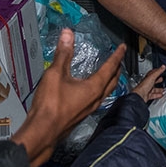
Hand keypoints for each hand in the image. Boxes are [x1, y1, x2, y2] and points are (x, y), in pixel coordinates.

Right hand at [11, 28, 125, 166]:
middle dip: (117, 69)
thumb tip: (68, 34)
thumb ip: (63, 54)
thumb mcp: (55, 74)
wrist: (43, 132)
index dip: (117, 56)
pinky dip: (100, 90)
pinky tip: (91, 90)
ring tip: (109, 73)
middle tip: (119, 59)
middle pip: (112, 81)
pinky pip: (97, 99)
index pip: (110, 68)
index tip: (123, 47)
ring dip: (110, 80)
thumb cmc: (50, 105)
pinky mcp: (82, 115)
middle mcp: (96, 99)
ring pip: (106, 92)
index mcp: (94, 87)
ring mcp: (89, 109)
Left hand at [132, 65, 165, 101]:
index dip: (157, 71)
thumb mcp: (152, 77)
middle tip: (162, 79)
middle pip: (154, 81)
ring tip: (163, 89)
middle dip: (158, 81)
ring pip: (154, 89)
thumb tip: (163, 66)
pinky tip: (160, 95)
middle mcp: (147, 84)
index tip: (160, 70)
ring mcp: (147, 90)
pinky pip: (153, 95)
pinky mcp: (148, 96)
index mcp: (148, 78)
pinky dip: (157, 95)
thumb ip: (158, 72)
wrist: (140, 95)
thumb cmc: (143, 86)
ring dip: (159, 89)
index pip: (152, 73)